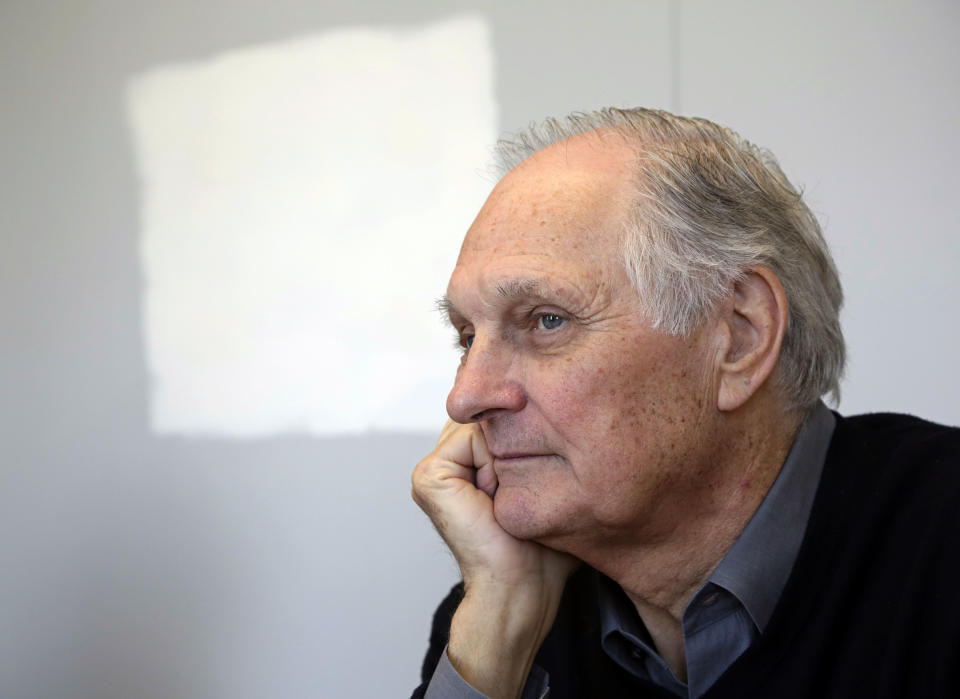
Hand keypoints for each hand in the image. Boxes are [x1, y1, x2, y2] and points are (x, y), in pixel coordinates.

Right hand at [412, 420, 576, 588]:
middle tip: (521, 488)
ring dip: (506, 453)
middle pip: (489, 415)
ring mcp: (434, 467)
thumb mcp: (549, 485)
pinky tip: (495, 494)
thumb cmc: (541, 547)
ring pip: (482, 423)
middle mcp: (449, 460)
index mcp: (471, 461)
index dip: (526, 427)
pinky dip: (493, 463)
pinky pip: (471, 439)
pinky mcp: (429, 475)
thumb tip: (563, 408)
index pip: (498, 414)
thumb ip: (542, 446)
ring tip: (508, 495)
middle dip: (516, 440)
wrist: (522, 587)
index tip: (540, 461)